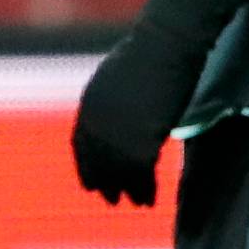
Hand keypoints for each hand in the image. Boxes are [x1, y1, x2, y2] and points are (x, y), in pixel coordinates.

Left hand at [71, 21, 204, 206]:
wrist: (167, 45)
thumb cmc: (150, 51)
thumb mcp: (116, 75)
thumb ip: (111, 100)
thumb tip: (117, 114)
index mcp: (88, 105)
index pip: (81, 146)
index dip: (87, 167)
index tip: (92, 184)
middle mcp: (96, 125)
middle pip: (97, 165)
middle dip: (105, 184)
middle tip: (113, 200)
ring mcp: (117, 136)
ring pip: (119, 175)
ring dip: (127, 192)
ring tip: (136, 203)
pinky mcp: (141, 145)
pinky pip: (141, 176)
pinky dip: (145, 190)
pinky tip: (150, 200)